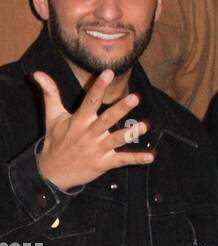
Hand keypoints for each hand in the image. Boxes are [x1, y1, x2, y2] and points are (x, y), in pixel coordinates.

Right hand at [33, 69, 153, 190]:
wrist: (52, 172)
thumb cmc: (56, 141)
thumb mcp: (52, 117)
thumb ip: (50, 94)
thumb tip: (38, 73)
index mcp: (78, 121)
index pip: (90, 100)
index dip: (99, 86)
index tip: (109, 72)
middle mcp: (89, 134)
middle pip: (107, 119)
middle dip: (121, 108)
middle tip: (134, 97)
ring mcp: (98, 149)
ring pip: (116, 140)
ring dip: (131, 133)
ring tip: (145, 125)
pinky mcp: (104, 164)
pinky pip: (122, 160)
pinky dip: (137, 159)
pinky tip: (151, 156)